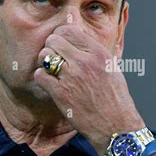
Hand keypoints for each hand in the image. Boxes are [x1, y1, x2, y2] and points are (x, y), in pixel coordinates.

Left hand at [33, 25, 144, 155]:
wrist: (115, 126)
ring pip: (45, 56)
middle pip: (54, 40)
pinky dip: (42, 78)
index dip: (61, 35)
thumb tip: (79, 41)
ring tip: (52, 71)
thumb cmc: (115, 99)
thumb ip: (95, 52)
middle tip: (55, 58)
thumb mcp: (112, 68)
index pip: (69, 30)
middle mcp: (85, 61)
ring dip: (45, 62)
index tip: (61, 44)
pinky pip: (40, 75)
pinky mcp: (61, 93)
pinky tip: (50, 84)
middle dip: (51, 47)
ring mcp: (72, 77)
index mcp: (99, 53)